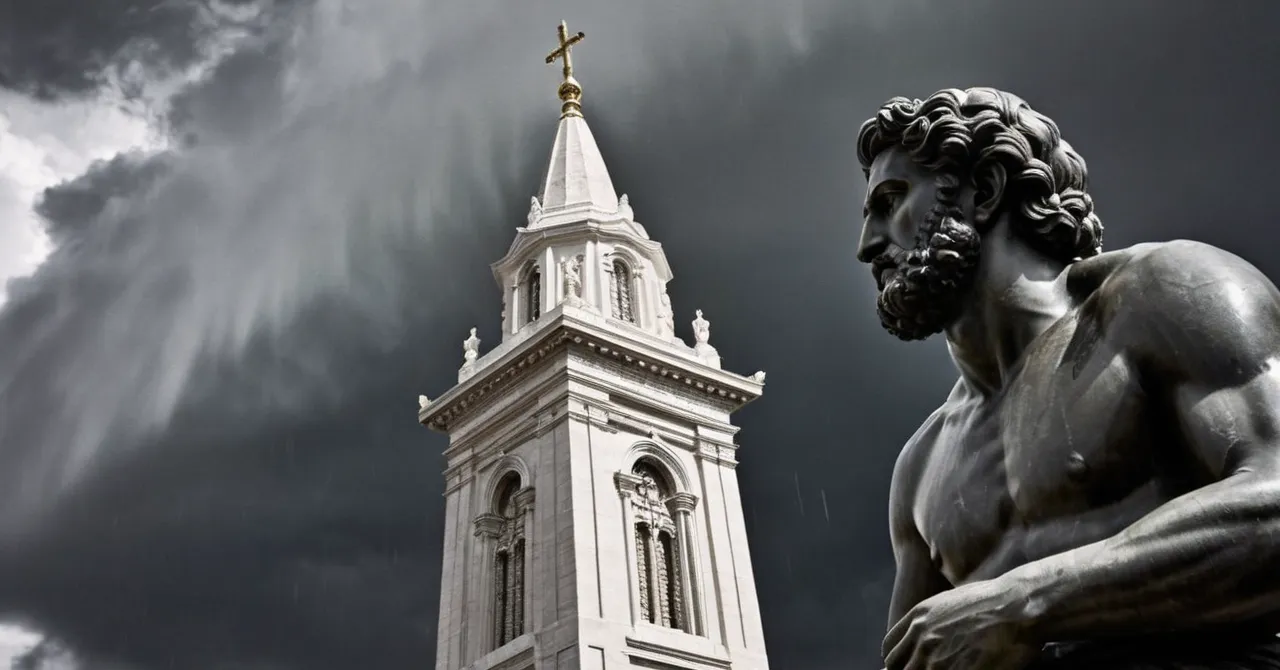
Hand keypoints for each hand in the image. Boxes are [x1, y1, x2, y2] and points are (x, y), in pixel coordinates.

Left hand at [883, 578, 1039, 669]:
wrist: (1017, 608)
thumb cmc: (992, 602)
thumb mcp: (949, 602)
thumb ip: (929, 621)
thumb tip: (924, 634)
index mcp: (918, 619)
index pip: (890, 649)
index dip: (897, 661)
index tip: (906, 666)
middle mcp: (922, 639)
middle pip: (897, 668)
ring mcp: (937, 659)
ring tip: (946, 669)